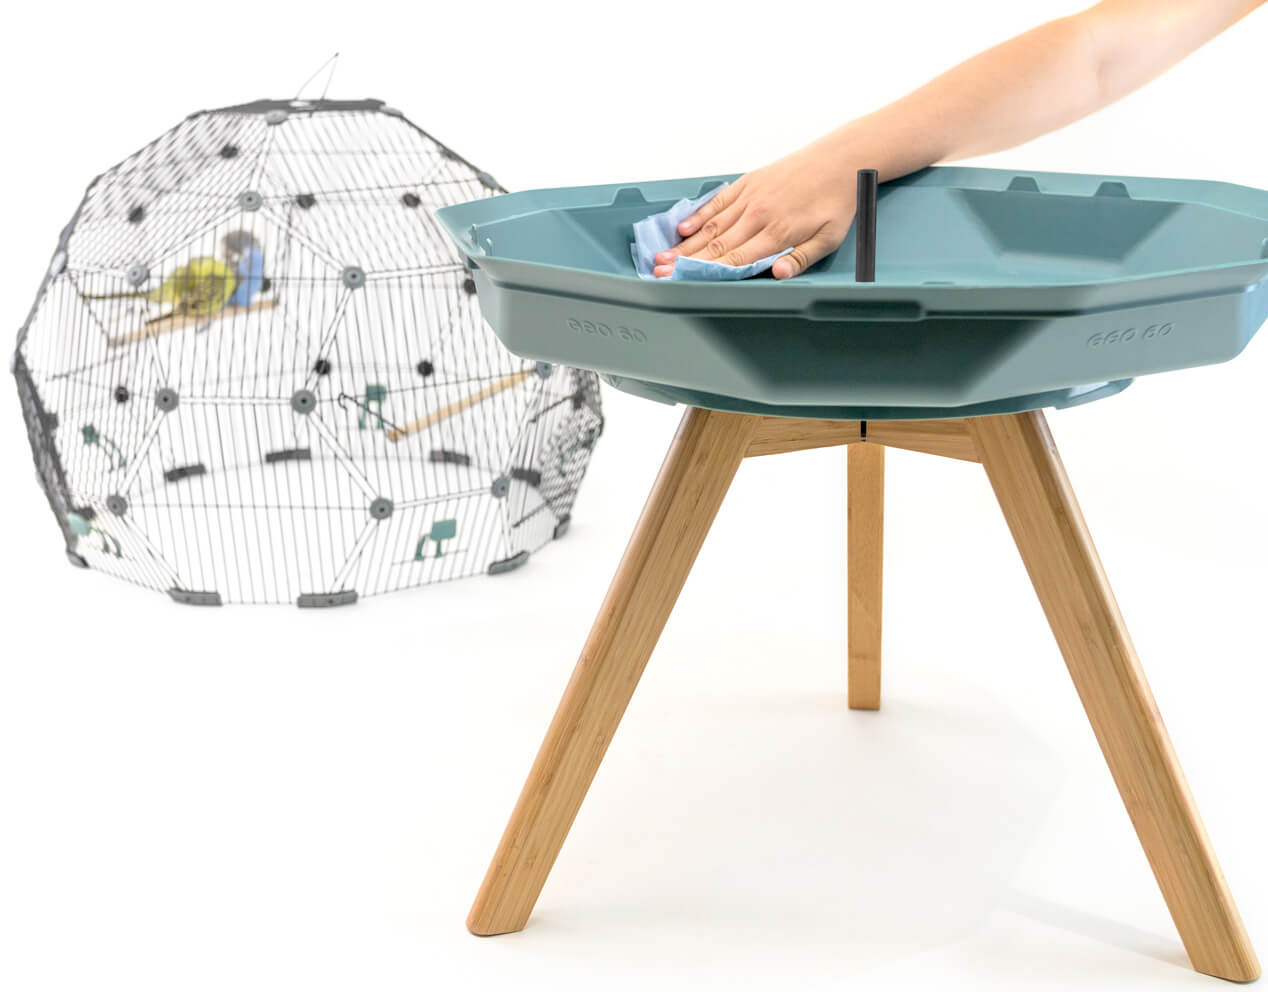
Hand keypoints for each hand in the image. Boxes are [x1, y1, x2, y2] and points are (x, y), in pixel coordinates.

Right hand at [653, 138, 857, 279]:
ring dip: (685, 244)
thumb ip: (801, 259)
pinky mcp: (749, 182)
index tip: (681, 281)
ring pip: (712, 225)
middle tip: (659, 273)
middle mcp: (758, 214)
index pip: (734, 260)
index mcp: (777, 233)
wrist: (840, 159)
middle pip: (715, 244)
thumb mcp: (829, 238)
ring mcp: (750, 196)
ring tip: (663, 256)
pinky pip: (718, 202)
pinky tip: (684, 229)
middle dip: (685, 261)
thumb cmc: (836, 201)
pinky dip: (699, 216)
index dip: (705, 272)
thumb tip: (777, 273)